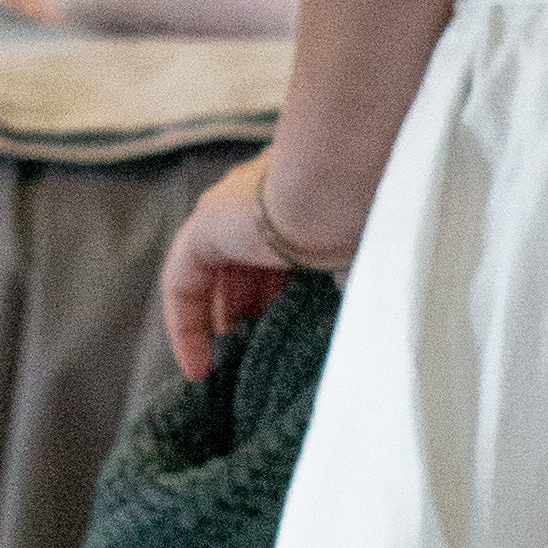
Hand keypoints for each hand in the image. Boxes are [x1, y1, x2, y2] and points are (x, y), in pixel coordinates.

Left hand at [159, 159, 355, 385]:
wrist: (340, 183)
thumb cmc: (366, 212)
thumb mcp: (361, 252)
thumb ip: (350, 275)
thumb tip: (356, 305)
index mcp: (294, 196)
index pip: (274, 249)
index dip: (274, 291)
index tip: (283, 323)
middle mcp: (254, 198)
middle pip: (237, 263)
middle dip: (243, 308)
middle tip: (254, 345)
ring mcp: (226, 211)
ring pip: (206, 275)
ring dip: (213, 320)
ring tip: (221, 364)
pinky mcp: (202, 228)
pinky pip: (181, 284)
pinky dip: (186, 325)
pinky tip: (198, 364)